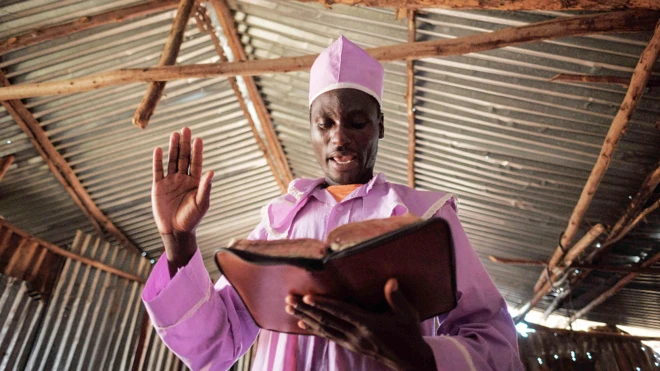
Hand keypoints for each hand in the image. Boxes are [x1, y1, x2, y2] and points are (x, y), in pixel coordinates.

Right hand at [152, 127, 212, 272]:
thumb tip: (211, 171)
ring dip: (172, 148)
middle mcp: (183, 178)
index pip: (196, 163)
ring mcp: (170, 181)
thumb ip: (205, 187)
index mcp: (195, 182)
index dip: (197, 151)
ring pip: (171, 161)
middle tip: (186, 129)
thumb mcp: (201, 203)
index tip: (199, 139)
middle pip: (183, 157)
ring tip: (174, 134)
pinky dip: (158, 160)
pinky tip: (159, 149)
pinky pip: (158, 171)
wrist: (176, 232)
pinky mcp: (158, 186)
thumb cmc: (192, 219)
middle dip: (185, 144)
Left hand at [285, 279, 435, 370]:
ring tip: (289, 308)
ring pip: (323, 328)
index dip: (323, 304)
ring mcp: (351, 342)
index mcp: (368, 324)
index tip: (307, 297)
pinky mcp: (350, 346)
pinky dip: (313, 329)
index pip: (341, 312)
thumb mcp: (407, 315)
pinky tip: (301, 323)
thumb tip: (391, 281)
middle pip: (326, 320)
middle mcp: (356, 334)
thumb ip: (397, 298)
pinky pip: (328, 336)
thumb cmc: (408, 334)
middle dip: (305, 309)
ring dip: (305, 317)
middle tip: (288, 299)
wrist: (409, 360)